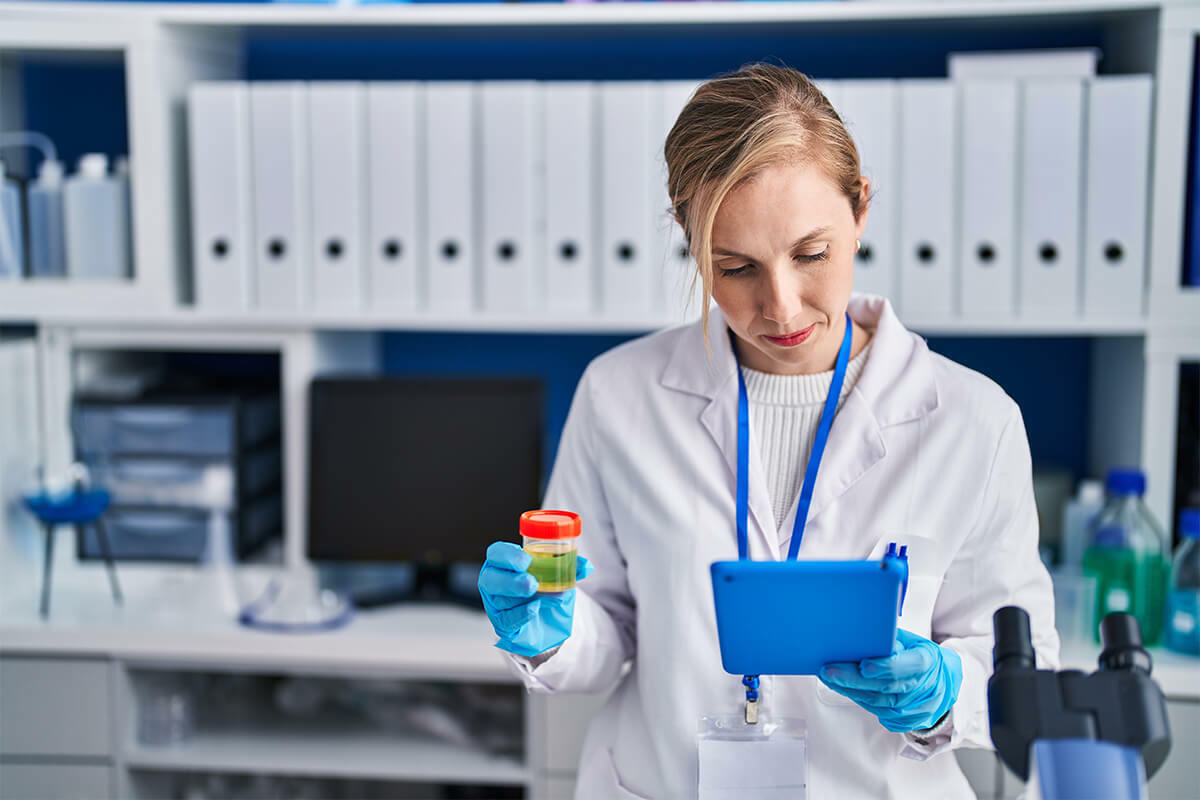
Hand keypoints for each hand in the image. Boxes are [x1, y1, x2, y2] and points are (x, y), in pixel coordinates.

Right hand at [478, 541, 593, 657]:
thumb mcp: (555, 573)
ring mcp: (494, 603)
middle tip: (532, 583)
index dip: (507, 555)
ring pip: (500, 600)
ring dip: (523, 599)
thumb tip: (586, 566)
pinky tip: (534, 609)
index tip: (527, 560)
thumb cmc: (542, 585)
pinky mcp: (501, 622)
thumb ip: (570, 567)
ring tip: (543, 598)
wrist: (542, 616)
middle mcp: (493, 581)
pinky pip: (506, 619)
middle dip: (510, 581)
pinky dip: (521, 614)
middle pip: (490, 579)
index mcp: (503, 562)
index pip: (496, 553)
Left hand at [818, 628, 962, 732]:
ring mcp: (915, 708)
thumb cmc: (917, 655)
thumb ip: (889, 640)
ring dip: (850, 690)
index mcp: (926, 661)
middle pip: (886, 687)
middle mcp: (923, 688)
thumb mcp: (910, 640)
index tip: (863, 665)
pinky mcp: (906, 721)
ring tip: (829, 678)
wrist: (940, 682)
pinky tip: (842, 689)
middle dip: (854, 680)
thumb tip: (858, 636)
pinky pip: (878, 712)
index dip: (886, 667)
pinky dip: (858, 699)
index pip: (907, 666)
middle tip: (829, 671)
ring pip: (878, 703)